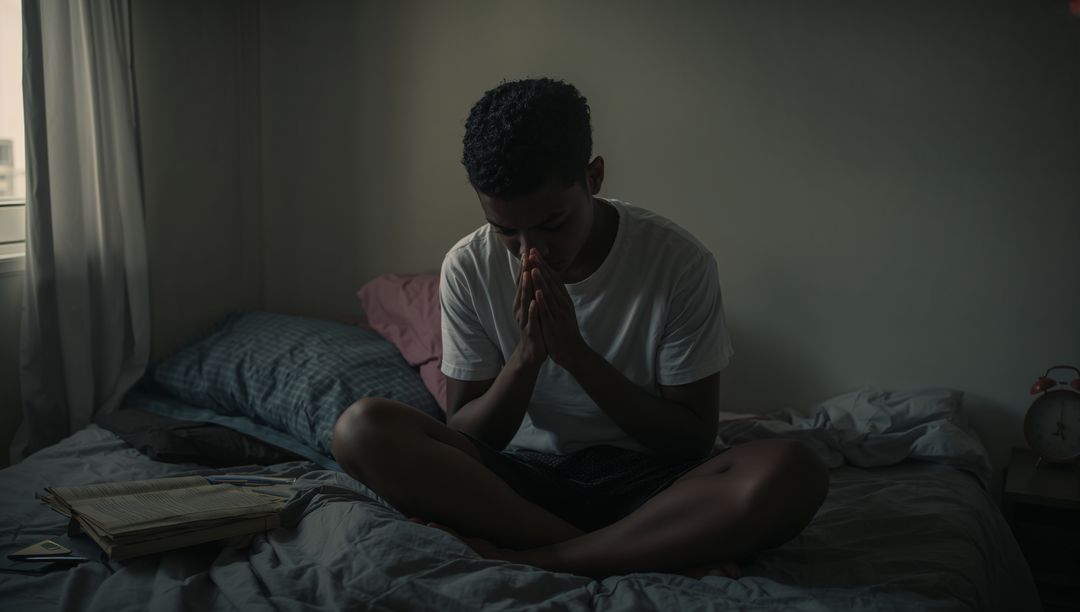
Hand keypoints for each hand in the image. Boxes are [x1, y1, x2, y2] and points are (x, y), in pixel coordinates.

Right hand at [512, 252, 546, 367]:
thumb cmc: (535, 327)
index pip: (523, 282)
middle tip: (525, 256)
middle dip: (524, 272)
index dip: (524, 267)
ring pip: (524, 301)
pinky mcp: (531, 330)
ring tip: (527, 274)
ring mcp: (525, 320)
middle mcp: (521, 309)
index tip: (527, 251)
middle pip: (522, 287)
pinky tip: (534, 302)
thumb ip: (531, 293)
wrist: (533, 352)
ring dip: (526, 287)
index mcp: (522, 302)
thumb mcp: (533, 308)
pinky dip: (532, 310)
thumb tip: (532, 275)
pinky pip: (531, 319)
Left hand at [527, 249, 588, 368]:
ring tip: (534, 267)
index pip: (553, 278)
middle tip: (533, 252)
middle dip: (541, 267)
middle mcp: (562, 303)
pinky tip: (537, 292)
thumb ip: (557, 297)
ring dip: (541, 280)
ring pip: (549, 294)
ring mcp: (559, 313)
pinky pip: (548, 311)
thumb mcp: (563, 311)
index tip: (535, 252)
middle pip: (551, 282)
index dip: (543, 265)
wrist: (574, 352)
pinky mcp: (554, 325)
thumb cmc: (565, 331)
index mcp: (563, 299)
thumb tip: (551, 284)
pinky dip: (543, 301)